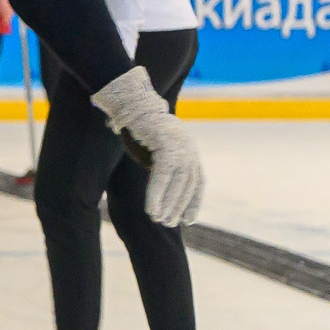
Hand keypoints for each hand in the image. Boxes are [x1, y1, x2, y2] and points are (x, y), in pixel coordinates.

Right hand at [88, 66, 204, 225]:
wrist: (132, 106)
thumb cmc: (140, 130)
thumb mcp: (155, 152)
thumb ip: (161, 169)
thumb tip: (159, 191)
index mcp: (189, 151)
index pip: (197, 182)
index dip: (194, 203)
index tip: (188, 221)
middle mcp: (189, 149)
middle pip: (187, 185)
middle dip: (178, 207)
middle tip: (167, 224)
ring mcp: (180, 146)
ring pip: (176, 183)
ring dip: (166, 204)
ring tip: (157, 219)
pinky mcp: (166, 145)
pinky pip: (162, 175)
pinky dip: (156, 194)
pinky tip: (150, 208)